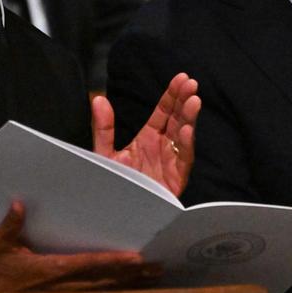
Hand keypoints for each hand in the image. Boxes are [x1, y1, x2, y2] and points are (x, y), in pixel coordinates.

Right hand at [0, 201, 154, 292]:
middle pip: (105, 281)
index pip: (90, 264)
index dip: (115, 262)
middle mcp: (62, 288)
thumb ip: (10, 226)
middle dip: (133, 275)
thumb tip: (19, 204)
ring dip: (129, 287)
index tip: (137, 258)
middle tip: (159, 268)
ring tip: (153, 279)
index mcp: (51, 270)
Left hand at [92, 72, 199, 196]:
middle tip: (191, 84)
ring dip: (189, 118)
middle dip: (184, 101)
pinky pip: (183, 160)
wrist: (116, 214)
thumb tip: (98, 98)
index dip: (172, 95)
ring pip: (184, 136)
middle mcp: (163, 148)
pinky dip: (186, 145)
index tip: (181, 78)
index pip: (163, 112)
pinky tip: (188, 130)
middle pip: (177, 119)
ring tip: (193, 101)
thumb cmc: (114, 184)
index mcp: (148, 139)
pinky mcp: (175, 179)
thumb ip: (104, 127)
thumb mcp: (105, 153)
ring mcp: (171, 162)